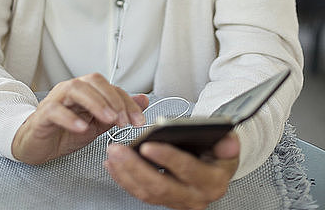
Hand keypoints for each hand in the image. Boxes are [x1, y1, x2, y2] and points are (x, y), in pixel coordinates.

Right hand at [11, 73, 148, 164]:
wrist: (36, 146)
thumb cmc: (65, 132)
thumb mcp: (97, 125)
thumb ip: (118, 112)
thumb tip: (143, 100)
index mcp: (86, 90)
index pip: (110, 88)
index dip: (127, 102)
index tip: (139, 121)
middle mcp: (71, 89)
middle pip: (94, 81)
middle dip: (113, 99)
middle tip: (125, 121)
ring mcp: (56, 99)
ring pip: (76, 89)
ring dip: (95, 103)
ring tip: (108, 119)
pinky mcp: (43, 114)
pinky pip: (56, 110)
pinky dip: (70, 117)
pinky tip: (81, 128)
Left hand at [105, 131, 239, 209]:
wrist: (217, 166)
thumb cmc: (217, 150)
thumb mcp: (227, 143)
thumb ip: (227, 143)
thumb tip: (229, 142)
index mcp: (212, 181)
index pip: (187, 169)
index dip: (167, 158)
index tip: (147, 145)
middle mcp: (195, 197)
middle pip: (161, 186)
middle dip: (136, 167)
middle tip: (118, 149)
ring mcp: (178, 201)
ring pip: (147, 193)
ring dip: (126, 173)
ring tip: (113, 153)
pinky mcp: (165, 200)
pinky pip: (142, 193)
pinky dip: (125, 179)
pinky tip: (113, 164)